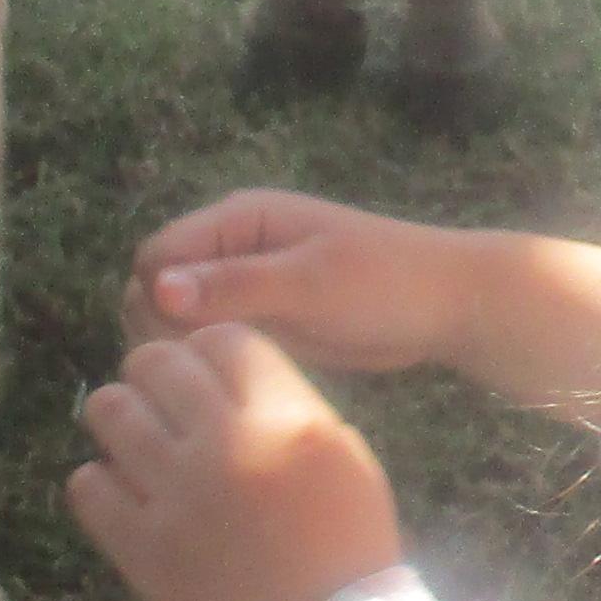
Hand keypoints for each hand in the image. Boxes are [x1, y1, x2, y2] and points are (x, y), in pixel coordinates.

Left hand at [67, 326, 406, 600]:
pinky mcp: (141, 549)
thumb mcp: (347, 462)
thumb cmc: (347, 553)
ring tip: (136, 444)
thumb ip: (291, 406)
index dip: (208, 352)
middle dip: (154, 374)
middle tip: (161, 403)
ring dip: (120, 419)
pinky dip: (101, 484)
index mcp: (289, 421)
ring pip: (110, 412)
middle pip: (157, 362)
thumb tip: (226, 376)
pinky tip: (125, 498)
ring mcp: (178, 498)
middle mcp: (228, 447)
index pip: (222, 339)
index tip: (205, 377)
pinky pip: (87, 485)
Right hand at [128, 187, 489, 370]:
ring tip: (226, 371)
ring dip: (187, 346)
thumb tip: (156, 289)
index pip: (156, 256)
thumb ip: (234, 285)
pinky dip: (212, 357)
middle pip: (155, 287)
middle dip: (166, 326)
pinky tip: (236, 380)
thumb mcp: (310, 283)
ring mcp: (244, 284)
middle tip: (213, 360)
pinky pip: (211, 338)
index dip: (159, 298)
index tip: (194, 337)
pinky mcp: (261, 319)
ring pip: (178, 318)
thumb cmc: (384, 283)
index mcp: (238, 219)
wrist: (444, 306)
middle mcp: (231, 247)